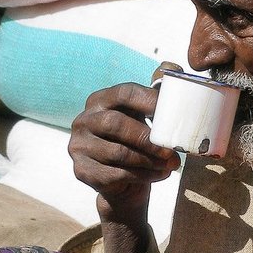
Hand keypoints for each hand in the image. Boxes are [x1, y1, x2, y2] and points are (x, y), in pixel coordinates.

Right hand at [69, 83, 179, 214]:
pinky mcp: (82, 171)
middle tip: (170, 149)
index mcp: (100, 101)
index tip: (172, 112)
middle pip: (116, 124)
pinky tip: (161, 175)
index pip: (124, 93)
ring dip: (149, 160)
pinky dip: (144, 176)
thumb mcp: (143, 118)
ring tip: (171, 164)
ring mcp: (79, 146)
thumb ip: (155, 93)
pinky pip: (117, 174)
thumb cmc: (136, 144)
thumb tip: (173, 68)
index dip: (149, 100)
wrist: (122, 184)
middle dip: (147, 138)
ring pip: (118, 153)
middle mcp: (84, 120)